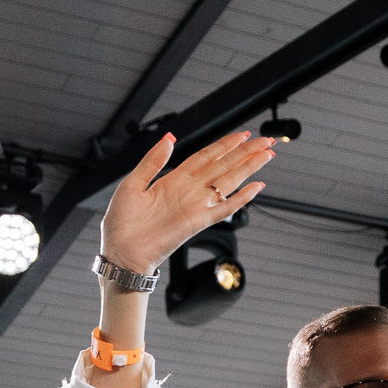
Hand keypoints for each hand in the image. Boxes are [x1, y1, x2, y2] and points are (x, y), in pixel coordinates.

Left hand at [97, 130, 276, 276]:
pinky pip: (224, 208)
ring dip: (249, 168)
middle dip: (245, 152)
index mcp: (173, 180)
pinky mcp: (198, 222)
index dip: (225, 145)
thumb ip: (153, 161)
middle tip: (266, 141)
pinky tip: (256, 187)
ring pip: (228, 182)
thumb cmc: (121, 223)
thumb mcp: (133, 183)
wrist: (120, 252)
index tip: (242, 134)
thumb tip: (169, 138)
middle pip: (224, 166)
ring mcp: (195, 206)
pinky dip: (241, 198)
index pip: (205, 157)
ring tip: (267, 155)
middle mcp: (189, 191)